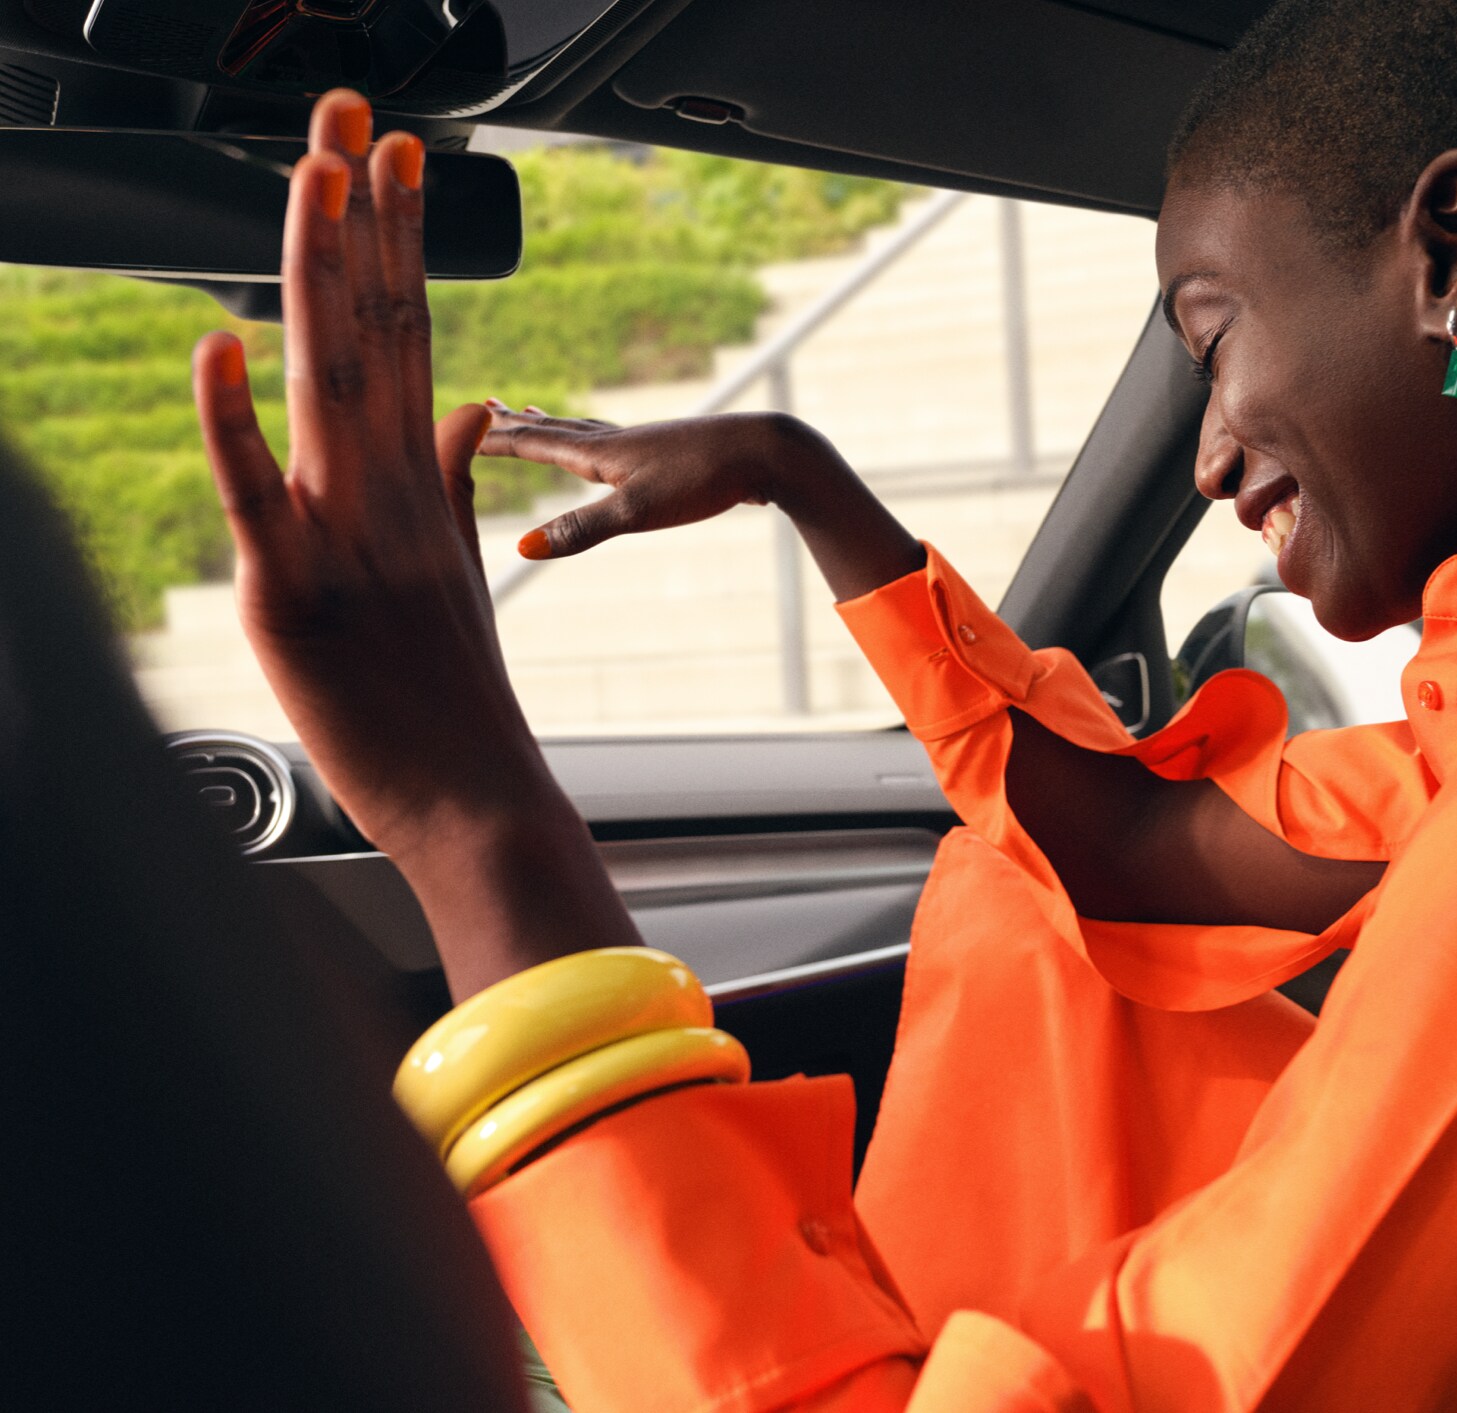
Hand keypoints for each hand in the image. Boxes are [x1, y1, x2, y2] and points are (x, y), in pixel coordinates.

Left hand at [191, 91, 545, 857]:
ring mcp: (345, 538)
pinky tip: (220, 345)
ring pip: (325, 384)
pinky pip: (260, 495)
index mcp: (416, 487)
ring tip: (315, 177)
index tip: (396, 162)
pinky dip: (234, 421)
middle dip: (361, 218)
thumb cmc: (460, 703)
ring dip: (318, 275)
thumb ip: (452, 480)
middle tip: (355, 122)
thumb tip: (463, 410)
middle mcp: (385, 495)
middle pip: (372, 332)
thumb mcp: (457, 572)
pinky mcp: (296, 595)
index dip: (398, 242)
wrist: (478, 802)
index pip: (409, 336)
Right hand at [481, 404, 838, 557]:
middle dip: (515, 424)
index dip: (494, 440)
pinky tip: (613, 447)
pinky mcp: (670, 454)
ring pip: (585, 432)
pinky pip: (616, 442)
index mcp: (600, 453)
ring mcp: (645, 445)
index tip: (456, 428)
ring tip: (532, 415)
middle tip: (483, 408)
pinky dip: (594, 439)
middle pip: (553, 430)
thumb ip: (581, 531)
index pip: (533, 443)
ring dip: (552, 426)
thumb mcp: (637, 513)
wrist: (768, 452)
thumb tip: (524, 550)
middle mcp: (617, 441)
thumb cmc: (704, 479)